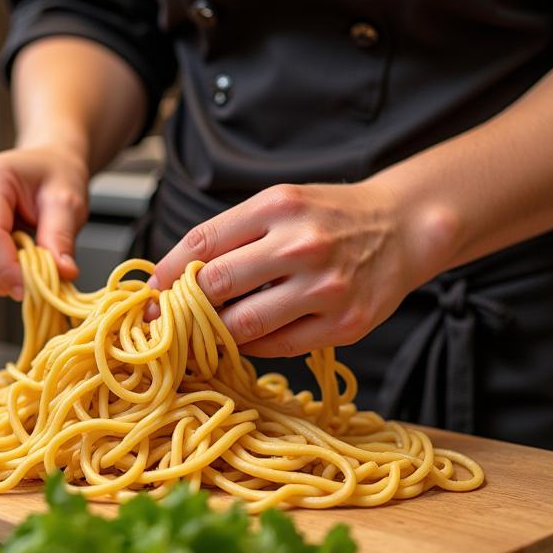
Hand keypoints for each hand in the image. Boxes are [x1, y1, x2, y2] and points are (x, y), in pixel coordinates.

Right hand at [0, 145, 88, 298]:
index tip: (32, 288)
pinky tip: (9, 255)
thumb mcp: (68, 201)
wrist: (44, 166)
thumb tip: (63, 271)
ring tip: (25, 257)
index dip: (7, 269)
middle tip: (36, 277)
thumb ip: (62, 236)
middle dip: (3, 277)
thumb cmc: (53, 176)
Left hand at [150, 181, 427, 355]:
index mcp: (278, 206)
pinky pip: (279, 346)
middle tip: (163, 322)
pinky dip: (251, 348)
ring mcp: (326, 287)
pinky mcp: (345, 323)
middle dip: (181, 308)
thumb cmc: (330, 217)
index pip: (202, 242)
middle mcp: (301, 244)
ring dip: (212, 334)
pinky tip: (242, 341)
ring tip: (197, 337)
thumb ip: (232, 234)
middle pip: (216, 284)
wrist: (403, 227)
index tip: (148, 293)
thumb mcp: (281, 204)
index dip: (166, 272)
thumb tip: (172, 277)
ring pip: (244, 324)